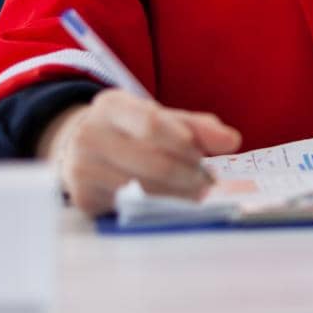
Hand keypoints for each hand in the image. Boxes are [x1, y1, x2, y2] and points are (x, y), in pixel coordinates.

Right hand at [36, 89, 241, 216]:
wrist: (79, 148)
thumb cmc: (130, 131)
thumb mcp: (160, 118)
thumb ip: (197, 126)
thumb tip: (232, 141)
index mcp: (112, 106)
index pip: (151, 124)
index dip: (182, 142)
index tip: (203, 155)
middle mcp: (90, 135)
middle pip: (151, 161)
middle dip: (188, 174)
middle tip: (209, 181)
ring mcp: (82, 169)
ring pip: (143, 189)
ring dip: (178, 194)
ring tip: (198, 191)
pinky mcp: (83, 199)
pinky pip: (130, 207)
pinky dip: (158, 206)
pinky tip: (172, 202)